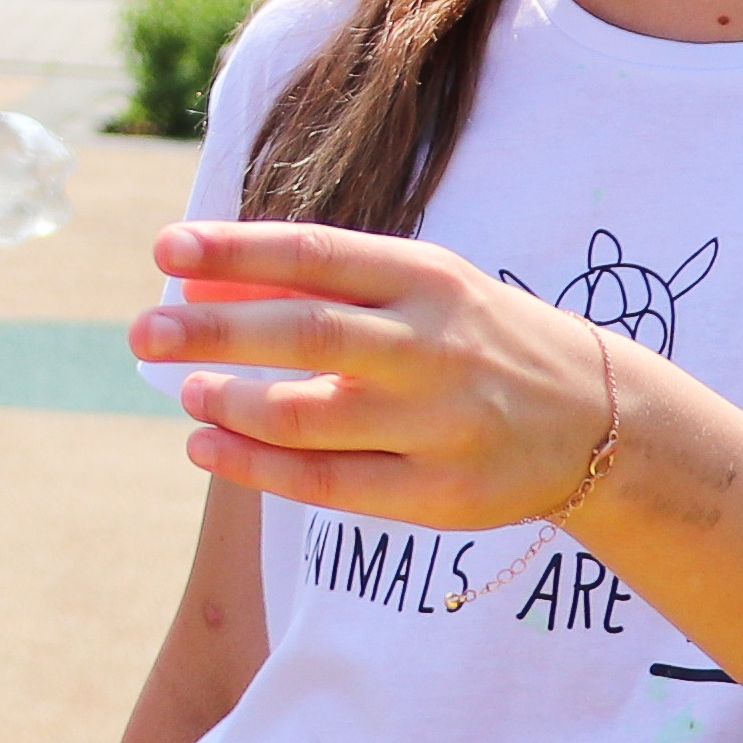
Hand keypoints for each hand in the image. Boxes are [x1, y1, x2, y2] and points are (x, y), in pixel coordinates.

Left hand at [138, 221, 625, 528]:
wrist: (599, 422)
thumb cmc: (477, 341)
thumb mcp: (425, 290)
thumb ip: (328, 285)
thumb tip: (202, 285)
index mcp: (429, 279)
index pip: (316, 253)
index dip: (234, 250)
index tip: (165, 248)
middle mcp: (436, 346)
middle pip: (309, 333)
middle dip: (216, 332)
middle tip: (142, 334)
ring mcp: (442, 424)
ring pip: (313, 415)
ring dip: (234, 405)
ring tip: (184, 393)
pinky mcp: (441, 494)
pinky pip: (331, 485)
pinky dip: (258, 467)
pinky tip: (208, 447)